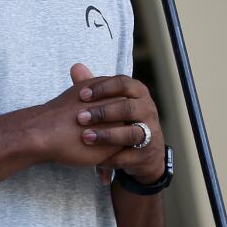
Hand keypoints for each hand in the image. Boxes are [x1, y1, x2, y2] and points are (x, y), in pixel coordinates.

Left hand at [69, 64, 165, 184]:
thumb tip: (75, 66)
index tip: (81, 94)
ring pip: (131, 133)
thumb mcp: (112, 101)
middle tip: (79, 117)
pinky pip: (128, 156)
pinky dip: (110, 158)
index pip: (123, 83)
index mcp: (139, 93)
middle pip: (128, 108)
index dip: (102, 88)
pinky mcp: (147, 154)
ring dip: (107, 135)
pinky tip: (93, 159)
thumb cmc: (123, 119)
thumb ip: (95, 87)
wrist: (146, 149)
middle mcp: (148, 110)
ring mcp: (150, 132)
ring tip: (85, 137)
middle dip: (103, 112)